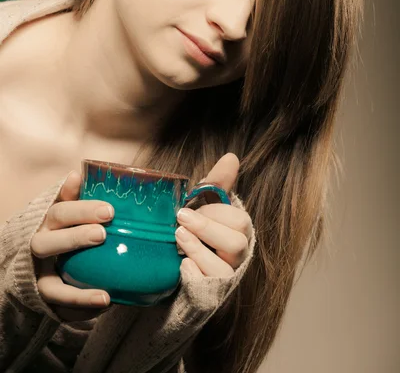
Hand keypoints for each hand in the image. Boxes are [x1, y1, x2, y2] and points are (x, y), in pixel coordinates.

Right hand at [30, 171, 113, 320]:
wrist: (32, 258)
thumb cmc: (57, 227)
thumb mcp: (61, 210)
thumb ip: (70, 194)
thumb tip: (77, 173)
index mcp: (46, 221)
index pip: (60, 212)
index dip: (83, 210)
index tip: (110, 210)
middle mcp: (37, 247)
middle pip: (48, 243)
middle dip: (75, 238)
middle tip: (102, 235)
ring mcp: (38, 274)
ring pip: (50, 284)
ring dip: (77, 291)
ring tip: (105, 296)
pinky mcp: (44, 297)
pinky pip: (59, 307)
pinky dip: (80, 308)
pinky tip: (104, 304)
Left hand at [175, 153, 252, 278]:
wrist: (174, 271)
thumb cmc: (195, 233)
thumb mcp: (203, 207)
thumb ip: (216, 184)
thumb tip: (231, 157)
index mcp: (238, 233)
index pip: (240, 221)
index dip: (216, 213)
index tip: (190, 207)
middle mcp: (237, 257)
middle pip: (237, 243)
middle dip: (207, 229)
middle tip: (180, 219)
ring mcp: (224, 279)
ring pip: (223, 268)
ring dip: (198, 249)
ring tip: (177, 237)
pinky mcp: (209, 295)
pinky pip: (206, 288)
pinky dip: (193, 273)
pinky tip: (180, 264)